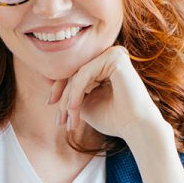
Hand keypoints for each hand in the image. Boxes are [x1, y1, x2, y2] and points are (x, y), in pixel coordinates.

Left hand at [48, 45, 171, 145]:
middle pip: (74, 72)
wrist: (136, 128)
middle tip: (59, 119)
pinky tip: (73, 108)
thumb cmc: (113, 119)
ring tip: (69, 120)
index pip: (75, 72)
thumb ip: (69, 92)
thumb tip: (47, 80)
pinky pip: (84, 73)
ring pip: (77, 74)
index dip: (59, 89)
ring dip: (68, 99)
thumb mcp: (84, 103)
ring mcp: (113, 54)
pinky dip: (75, 93)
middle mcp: (110, 56)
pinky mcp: (115, 57)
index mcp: (105, 65)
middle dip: (62, 96)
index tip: (50, 105)